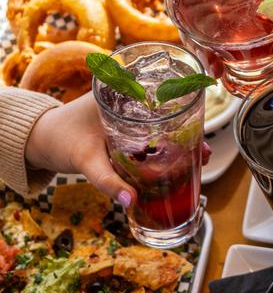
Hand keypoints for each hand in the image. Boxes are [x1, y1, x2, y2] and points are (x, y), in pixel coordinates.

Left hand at [26, 92, 210, 207]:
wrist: (41, 140)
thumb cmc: (61, 140)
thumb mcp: (85, 159)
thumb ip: (107, 181)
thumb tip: (132, 203)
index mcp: (120, 94)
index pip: (162, 94)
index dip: (187, 110)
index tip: (202, 129)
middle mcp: (128, 102)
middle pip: (169, 113)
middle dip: (190, 132)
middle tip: (205, 149)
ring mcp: (128, 117)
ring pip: (162, 126)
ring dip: (180, 140)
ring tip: (199, 156)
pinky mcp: (125, 130)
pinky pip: (151, 136)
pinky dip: (165, 146)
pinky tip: (176, 160)